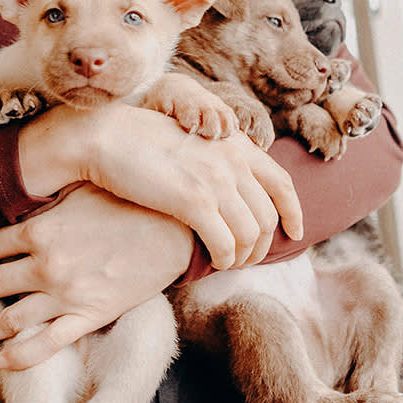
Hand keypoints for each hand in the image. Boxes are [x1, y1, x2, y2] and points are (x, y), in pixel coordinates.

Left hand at [0, 184, 193, 369]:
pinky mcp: (90, 315)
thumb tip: (24, 209)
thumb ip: (47, 206)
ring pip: (9, 318)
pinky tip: (3, 362)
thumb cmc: (130, 201)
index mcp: (39, 230)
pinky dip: (21, 355)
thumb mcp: (80, 192)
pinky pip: (48, 343)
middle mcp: (44, 265)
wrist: (174, 226)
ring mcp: (65, 294)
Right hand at [19, 104, 302, 268]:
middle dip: (263, 245)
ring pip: (250, 234)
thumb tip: (229, 189)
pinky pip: (225, 244)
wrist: (108, 137)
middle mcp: (233, 161)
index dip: (293, 212)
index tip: (294, 231)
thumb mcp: (193, 142)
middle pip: (267, 216)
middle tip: (248, 259)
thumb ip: (217, 160)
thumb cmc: (140, 143)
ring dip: (244, 256)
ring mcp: (216, 181)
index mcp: (235, 145)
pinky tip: (214, 263)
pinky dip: (225, 259)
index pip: (281, 183)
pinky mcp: (194, 202)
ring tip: (229, 264)